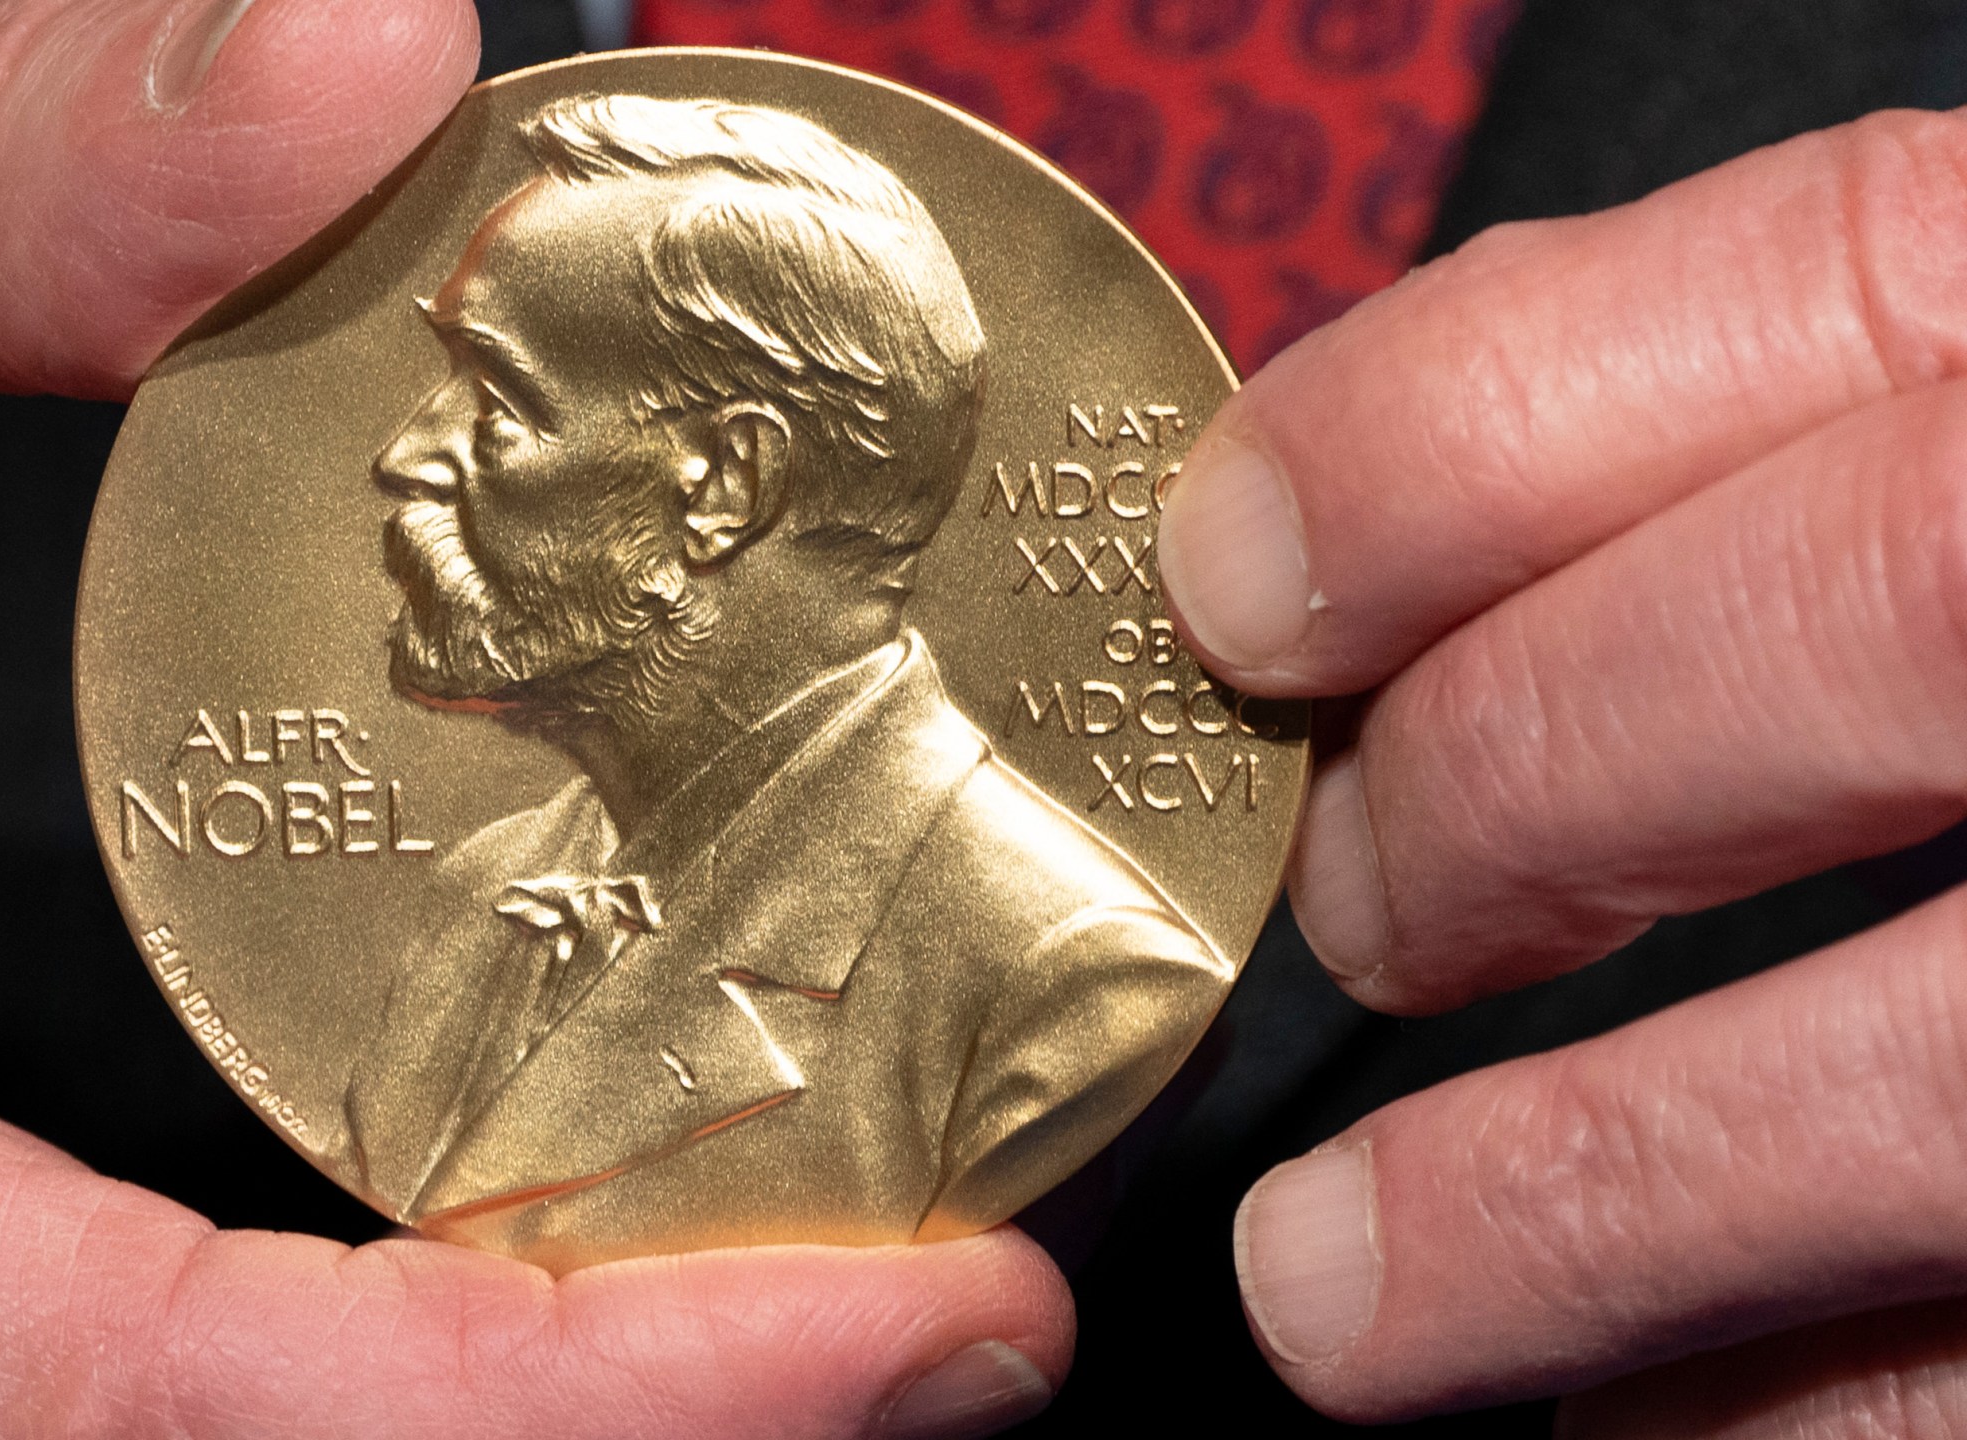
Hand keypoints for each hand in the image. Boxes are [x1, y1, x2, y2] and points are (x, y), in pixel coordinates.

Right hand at [0, 2, 1071, 1433]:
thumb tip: (360, 66)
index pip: (122, 1405)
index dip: (554, 1406)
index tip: (922, 1328)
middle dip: (621, 1439)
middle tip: (950, 1311)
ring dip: (538, 1405)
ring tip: (833, 1263)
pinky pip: (149, 1383)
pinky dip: (403, 1335)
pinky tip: (573, 1192)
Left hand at [1159, 107, 1966, 1432]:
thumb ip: (1808, 421)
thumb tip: (1349, 534)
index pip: (1830, 283)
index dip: (1456, 435)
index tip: (1236, 579)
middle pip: (1872, 618)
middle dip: (1513, 782)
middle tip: (1348, 912)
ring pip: (1940, 1087)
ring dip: (1573, 1210)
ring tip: (1343, 1303)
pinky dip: (1809, 1430)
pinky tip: (1654, 1438)